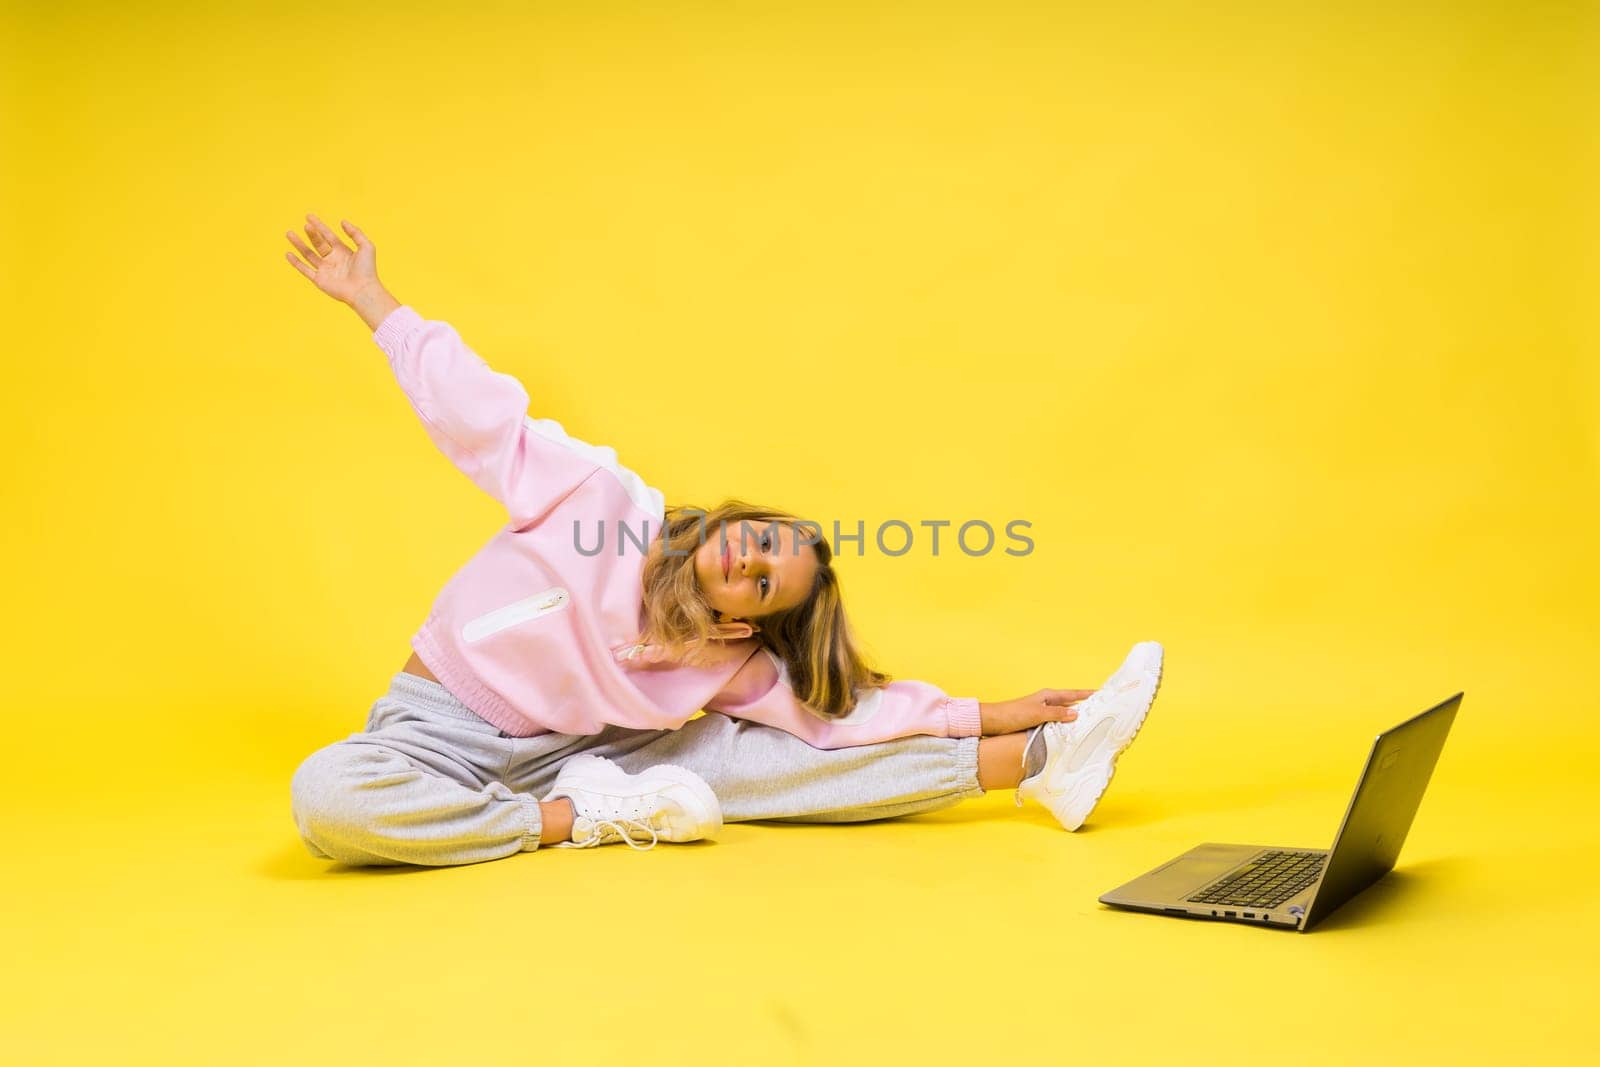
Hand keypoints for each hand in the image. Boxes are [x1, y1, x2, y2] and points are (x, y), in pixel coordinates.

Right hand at [284, 213, 380, 304]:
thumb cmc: (367, 270)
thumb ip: (355, 233)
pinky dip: (295, 262)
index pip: (328, 236)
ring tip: (289, 233)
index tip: (309, 216)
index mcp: (343, 252)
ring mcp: (325, 270)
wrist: (363, 290)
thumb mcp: (366, 246)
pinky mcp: (319, 280)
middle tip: (306, 225)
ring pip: (308, 254)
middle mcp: (333, 260)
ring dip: (298, 244)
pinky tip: (288, 253)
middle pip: (318, 244)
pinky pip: (304, 270)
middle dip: (312, 234)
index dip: (319, 226)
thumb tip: (342, 221)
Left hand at [978, 688, 1095, 735]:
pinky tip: (1070, 733)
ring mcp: (1043, 712)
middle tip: (1102, 711)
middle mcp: (1047, 702)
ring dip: (1075, 719)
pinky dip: (1065, 727)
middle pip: (1071, 704)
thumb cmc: (1012, 714)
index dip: (1088, 694)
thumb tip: (1076, 714)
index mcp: (1048, 696)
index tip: (1103, 694)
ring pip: (1064, 715)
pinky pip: (1057, 723)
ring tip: (1091, 724)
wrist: (992, 722)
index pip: (1073, 694)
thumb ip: (1056, 714)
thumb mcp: (1037, 714)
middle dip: (1086, 706)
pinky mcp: (1038, 722)